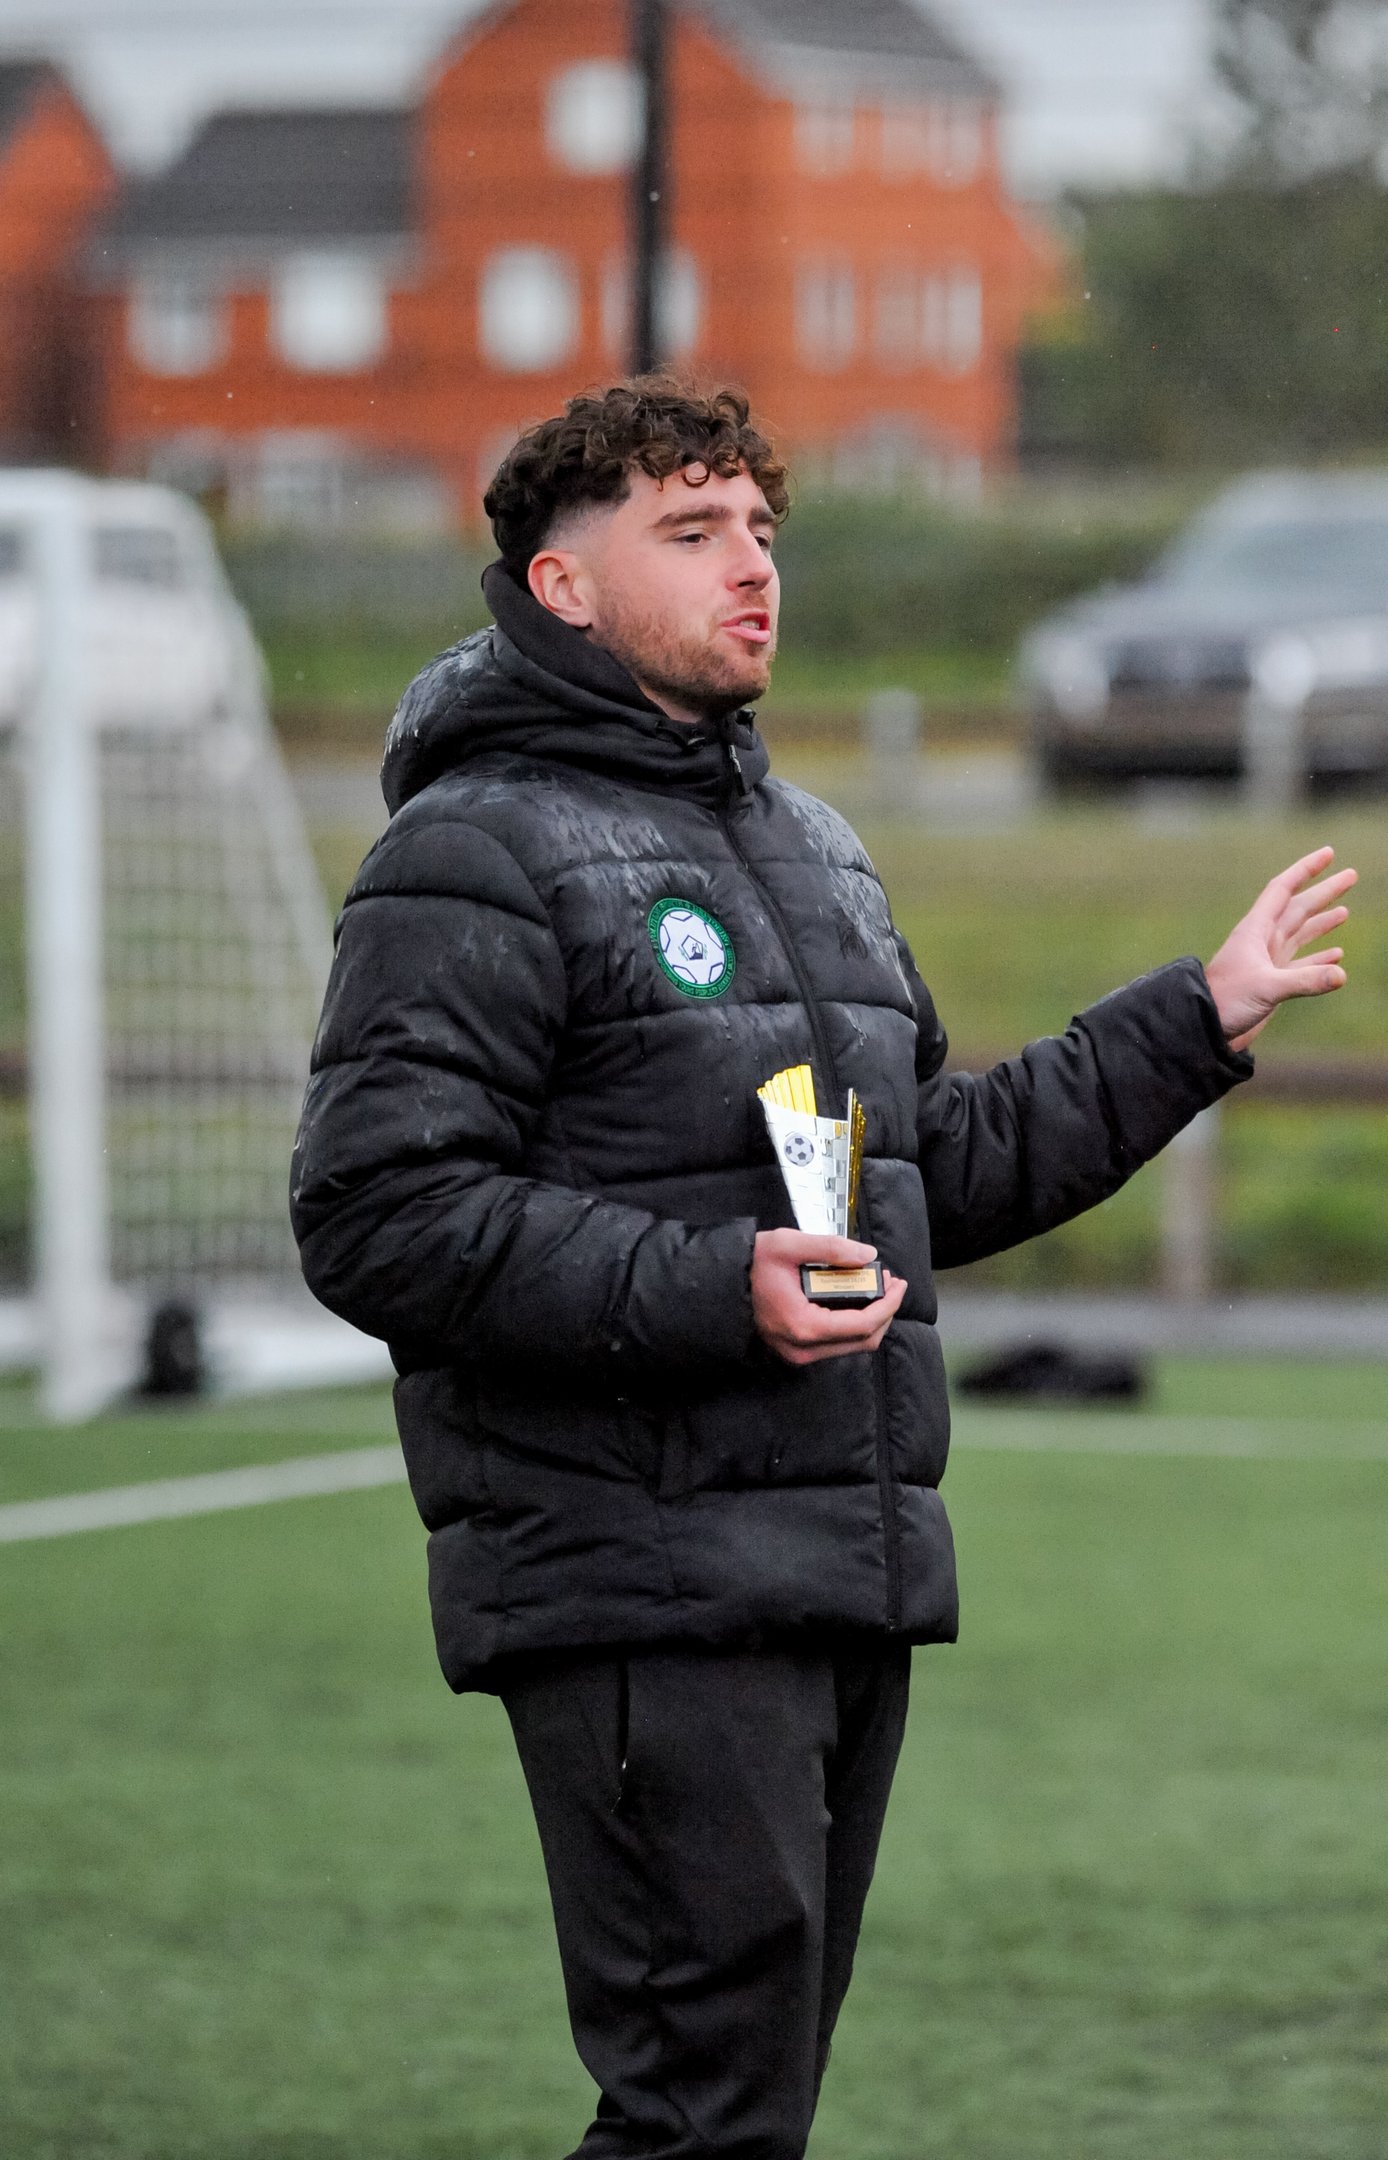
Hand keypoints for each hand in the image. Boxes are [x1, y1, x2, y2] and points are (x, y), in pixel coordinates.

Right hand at [750, 1229, 905, 1366]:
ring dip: (872, 1318)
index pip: (863, 1324)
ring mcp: (800, 1355)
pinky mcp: (798, 1352)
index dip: (888, 1304)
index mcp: (804, 1325)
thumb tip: (868, 1255)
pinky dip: (854, 1324)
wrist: (722, 1285)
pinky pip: (837, 1344)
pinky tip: (856, 1300)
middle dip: (885, 1311)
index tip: (899, 1284)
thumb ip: (831, 1248)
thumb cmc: (751, 1264)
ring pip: (853, 1346)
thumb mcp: (788, 1244)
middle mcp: (804, 1348)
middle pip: (864, 1340)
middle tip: (890, 1282)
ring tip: (876, 1286)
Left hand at [1204, 845, 1355, 1050]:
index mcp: (1255, 931)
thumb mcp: (1267, 988)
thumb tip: (1341, 974)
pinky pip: (1301, 966)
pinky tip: (1336, 956)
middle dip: (1325, 892)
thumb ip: (1304, 980)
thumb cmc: (1226, 1002)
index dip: (1305, 869)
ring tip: (1344, 912)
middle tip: (1351, 875)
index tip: (1328, 853)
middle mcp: (1262, 942)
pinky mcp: (1271, 983)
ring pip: (1300, 935)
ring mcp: (1267, 962)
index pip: (1283, 889)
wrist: (1203, 1029)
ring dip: (1322, 923)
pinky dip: (1319, 959)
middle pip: (1299, 909)